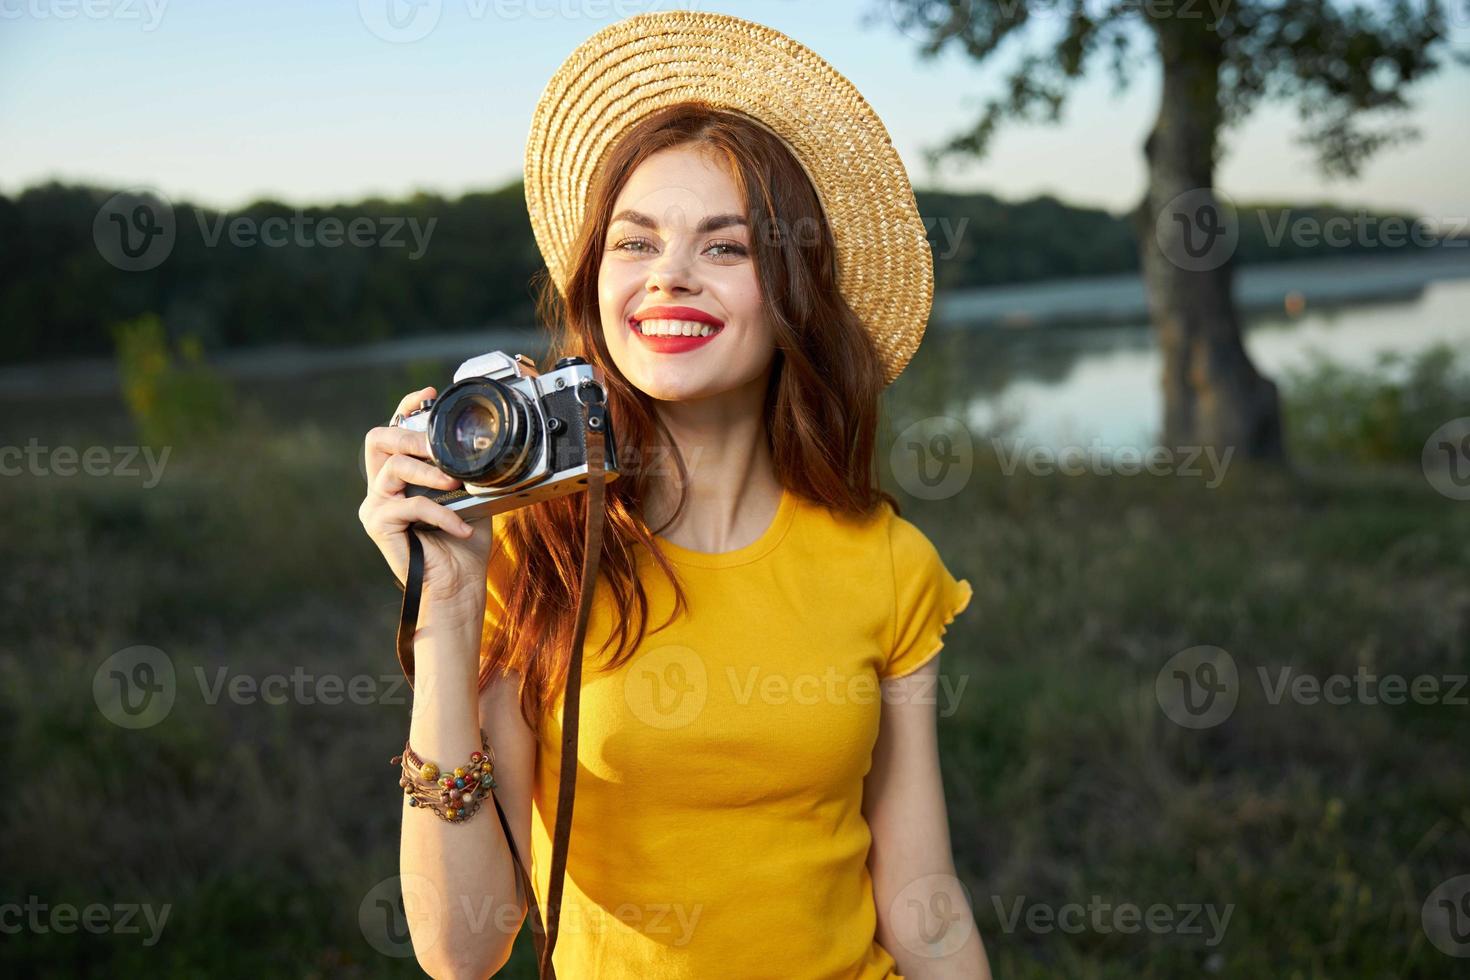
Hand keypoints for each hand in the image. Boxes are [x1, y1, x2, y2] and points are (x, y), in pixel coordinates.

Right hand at [358, 386, 493, 625]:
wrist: (457, 586)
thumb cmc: (463, 544)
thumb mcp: (472, 497)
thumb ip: (467, 471)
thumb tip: (486, 446)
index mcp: (401, 475)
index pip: (393, 431)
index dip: (407, 407)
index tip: (430, 394)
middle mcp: (382, 486)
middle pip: (378, 438)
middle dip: (410, 434)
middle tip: (438, 445)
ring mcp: (376, 504)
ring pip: (393, 467)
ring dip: (429, 472)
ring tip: (455, 484)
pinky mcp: (378, 524)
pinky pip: (411, 505)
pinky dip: (441, 513)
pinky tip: (461, 527)